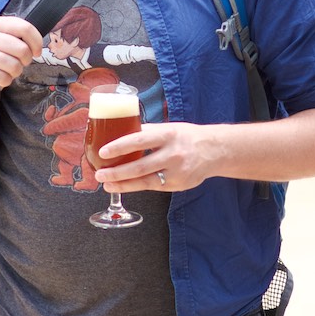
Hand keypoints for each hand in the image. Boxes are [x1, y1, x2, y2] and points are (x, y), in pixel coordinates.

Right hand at [0, 15, 42, 93]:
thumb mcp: (6, 41)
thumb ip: (21, 37)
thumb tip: (37, 47)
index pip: (25, 28)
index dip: (37, 42)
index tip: (37, 52)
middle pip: (22, 49)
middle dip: (26, 60)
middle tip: (20, 63)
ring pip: (14, 65)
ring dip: (15, 72)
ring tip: (8, 70)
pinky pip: (3, 78)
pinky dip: (6, 81)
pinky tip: (0, 77)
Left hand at [91, 121, 213, 194]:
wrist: (214, 151)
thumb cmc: (186, 137)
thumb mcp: (169, 128)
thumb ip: (147, 132)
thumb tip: (120, 131)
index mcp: (168, 135)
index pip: (139, 140)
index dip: (119, 147)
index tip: (102, 152)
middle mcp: (173, 154)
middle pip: (140, 166)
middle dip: (116, 172)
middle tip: (100, 174)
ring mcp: (176, 172)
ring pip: (145, 181)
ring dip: (123, 184)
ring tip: (107, 184)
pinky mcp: (178, 185)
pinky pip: (153, 187)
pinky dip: (136, 187)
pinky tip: (124, 186)